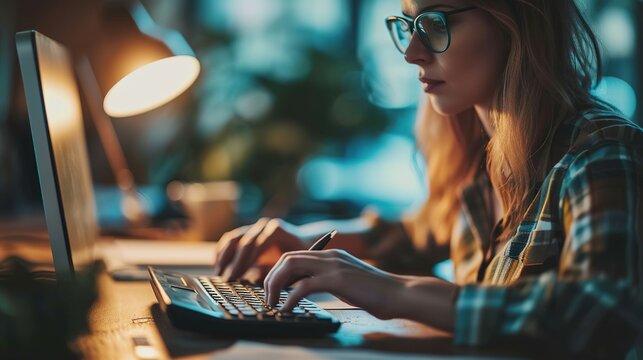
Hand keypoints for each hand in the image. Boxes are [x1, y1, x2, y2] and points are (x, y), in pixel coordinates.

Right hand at [213, 218, 305, 280]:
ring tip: (219, 274)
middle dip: (234, 263)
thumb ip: (274, 271)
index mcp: (276, 230)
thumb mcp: (290, 264)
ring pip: (233, 239)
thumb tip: (254, 279)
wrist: (301, 242)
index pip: (257, 246)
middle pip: (244, 243)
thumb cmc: (297, 257)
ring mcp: (254, 226)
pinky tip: (217, 265)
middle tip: (227, 279)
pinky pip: (230, 239)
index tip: (237, 277)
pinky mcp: (246, 231)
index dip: (245, 262)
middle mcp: (264, 225)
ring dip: (224, 257)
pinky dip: (222, 251)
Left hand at [263, 249, 404, 319]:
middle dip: (271, 278)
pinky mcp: (338, 279)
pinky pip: (304, 285)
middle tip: (268, 298)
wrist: (400, 293)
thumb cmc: (377, 292)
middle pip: (287, 258)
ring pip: (290, 266)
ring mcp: (334, 265)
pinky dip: (290, 298)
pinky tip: (287, 309)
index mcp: (331, 255)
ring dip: (275, 285)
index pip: (295, 256)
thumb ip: (329, 279)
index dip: (278, 272)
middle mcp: (330, 256)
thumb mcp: (348, 281)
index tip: (273, 291)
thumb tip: (306, 288)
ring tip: (273, 304)